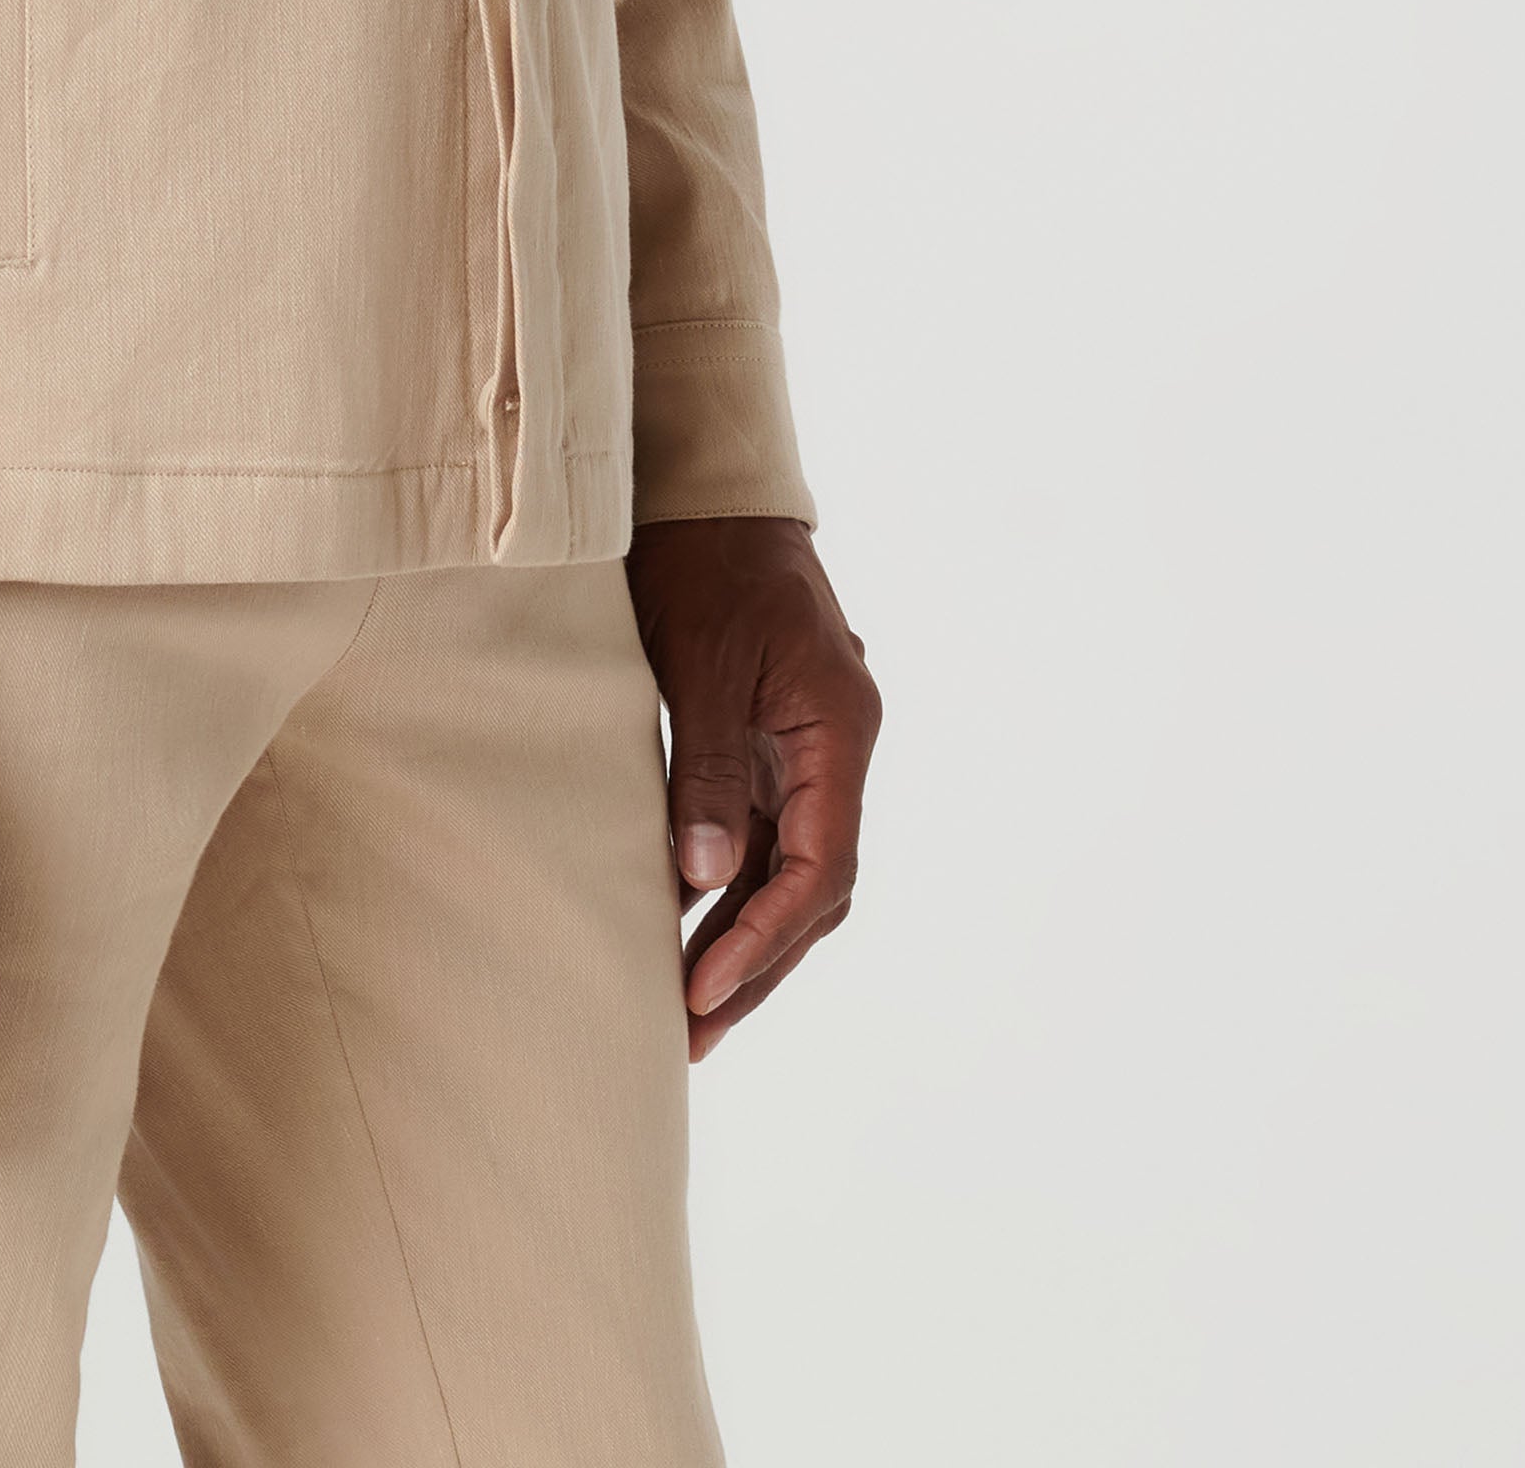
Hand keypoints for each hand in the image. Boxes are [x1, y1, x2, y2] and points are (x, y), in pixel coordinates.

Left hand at [627, 516, 879, 1062]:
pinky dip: (727, 889)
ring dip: (742, 937)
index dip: (764, 935)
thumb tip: (701, 877)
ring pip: (789, 871)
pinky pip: (761, 837)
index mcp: (840, 730)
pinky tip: (684, 931)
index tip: (704, 987)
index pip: (820, 865)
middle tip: (691, 1032)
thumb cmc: (707, 561)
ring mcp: (807, 752)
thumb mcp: (703, 660)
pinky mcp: (771, 747)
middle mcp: (837, 751)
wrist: (712, 492)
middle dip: (757, 962)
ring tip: (684, 1011)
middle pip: (814, 886)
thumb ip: (710, 767)